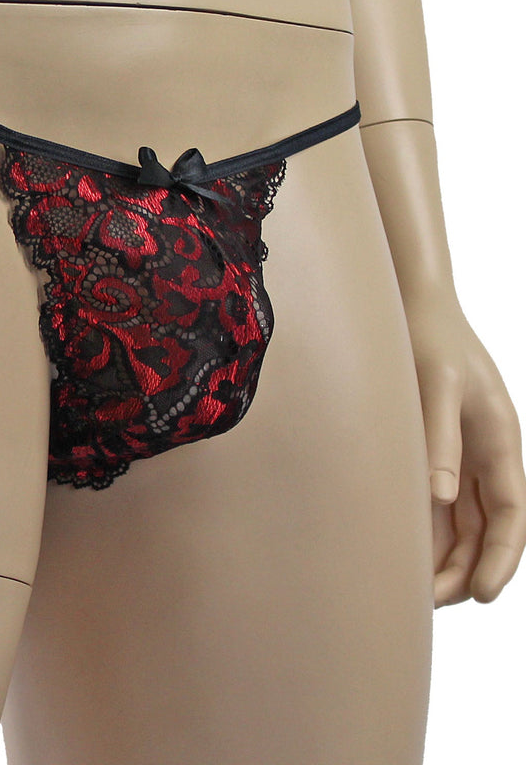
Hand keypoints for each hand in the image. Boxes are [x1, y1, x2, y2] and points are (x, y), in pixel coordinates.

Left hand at [404, 287, 525, 606]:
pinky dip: (426, 530)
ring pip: (461, 522)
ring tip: (413, 590)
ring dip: (444, 557)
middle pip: (486, 529)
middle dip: (465, 570)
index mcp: (500, 442)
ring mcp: (461, 456)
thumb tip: (439, 496)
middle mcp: (485, 457)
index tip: (482, 595)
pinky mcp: (435, 451)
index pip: (512, 515)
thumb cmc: (430, 341)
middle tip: (429, 603)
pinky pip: (437, 502)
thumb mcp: (438, 385)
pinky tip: (401, 551)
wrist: (415, 309)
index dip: (502, 558)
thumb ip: (440, 438)